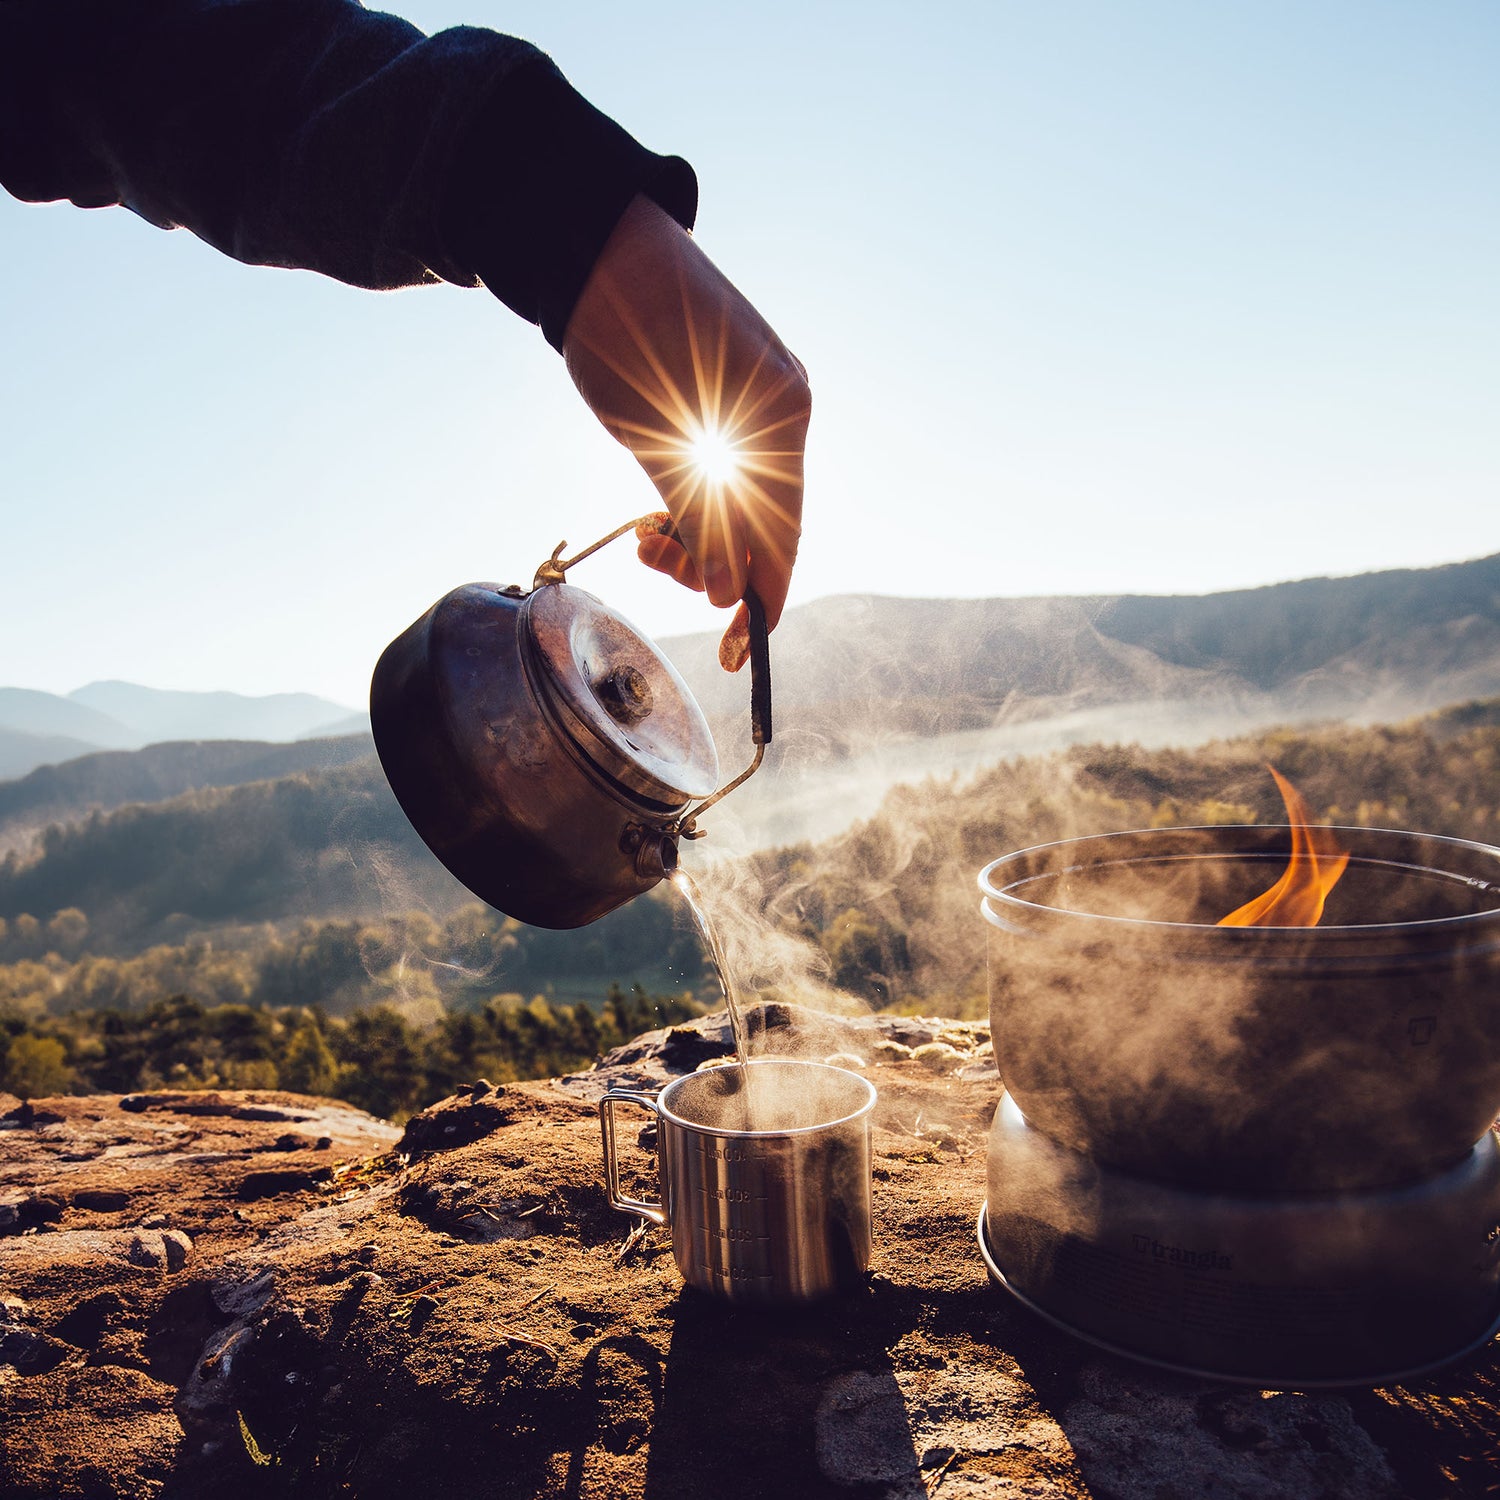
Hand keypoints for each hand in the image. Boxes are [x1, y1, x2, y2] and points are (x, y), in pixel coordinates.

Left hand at [563, 195, 809, 668]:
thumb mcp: (659, 442)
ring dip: (697, 535)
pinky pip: (726, 472)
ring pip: (740, 501)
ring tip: (645, 537)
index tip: (742, 649)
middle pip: (765, 523)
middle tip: (655, 567)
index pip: (787, 535)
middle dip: (714, 562)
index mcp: (781, 420)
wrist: (595, 247)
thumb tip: (730, 593)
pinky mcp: (730, 396)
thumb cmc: (624, 338)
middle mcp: (783, 413)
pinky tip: (657, 510)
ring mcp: (760, 401)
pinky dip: (694, 502)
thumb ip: (702, 519)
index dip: (765, 598)